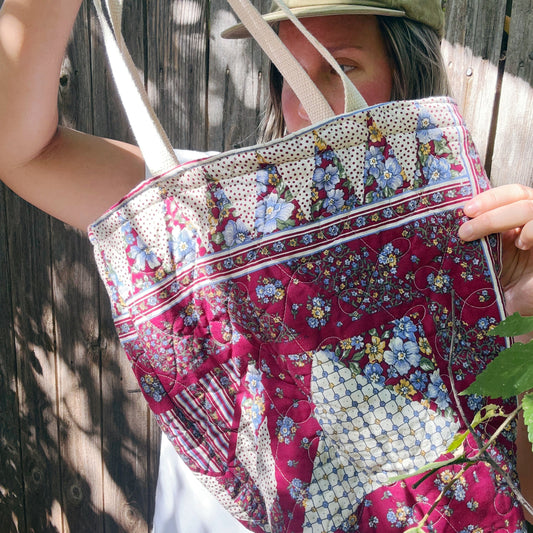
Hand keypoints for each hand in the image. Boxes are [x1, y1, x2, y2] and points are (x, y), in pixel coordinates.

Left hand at [458, 184, 532, 318]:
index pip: (514, 194)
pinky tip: (521, 244)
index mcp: (521, 221)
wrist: (515, 314)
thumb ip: (478, 234)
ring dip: (498, 218)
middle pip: (521, 198)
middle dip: (489, 211)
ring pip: (530, 208)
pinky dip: (531, 230)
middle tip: (464, 229)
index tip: (466, 210)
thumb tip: (452, 217)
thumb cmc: (498, 285)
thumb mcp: (485, 255)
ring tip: (476, 237)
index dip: (492, 197)